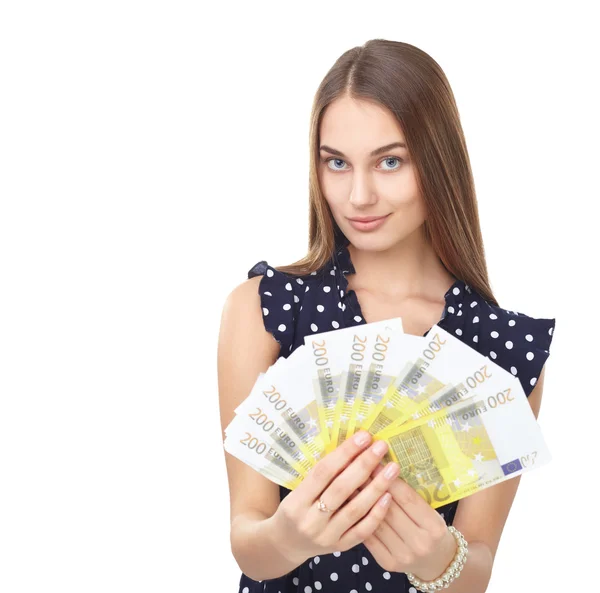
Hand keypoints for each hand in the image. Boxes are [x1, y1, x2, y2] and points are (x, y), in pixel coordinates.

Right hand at [270, 431, 400, 565]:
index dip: (345, 452)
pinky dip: (376, 513)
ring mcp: (326, 537)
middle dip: (364, 465)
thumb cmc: (295, 507)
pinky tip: (389, 496)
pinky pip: (362, 531)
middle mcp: (310, 521)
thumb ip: (322, 474)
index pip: (323, 472)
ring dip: (376, 487)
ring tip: (392, 468)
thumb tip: (352, 447)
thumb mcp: (298, 489)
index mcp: (296, 501)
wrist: (286, 543)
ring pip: (355, 509)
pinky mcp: (339, 548)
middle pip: (341, 489)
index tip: (364, 436)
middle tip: (381, 446)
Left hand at [358, 461, 457, 578]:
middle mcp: (419, 542)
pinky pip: (369, 537)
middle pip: (389, 508)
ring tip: (347, 481)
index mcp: (433, 526)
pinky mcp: (387, 563)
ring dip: (359, 499)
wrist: (437, 562)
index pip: (407, 497)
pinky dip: (358, 518)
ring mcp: (402, 555)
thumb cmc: (431, 529)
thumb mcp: (431, 511)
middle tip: (355, 466)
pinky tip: (349, 503)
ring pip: (376, 522)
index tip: (374, 460)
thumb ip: (410, 495)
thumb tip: (383, 467)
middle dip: (371, 485)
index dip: (389, 477)